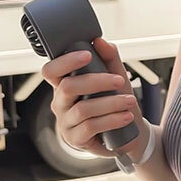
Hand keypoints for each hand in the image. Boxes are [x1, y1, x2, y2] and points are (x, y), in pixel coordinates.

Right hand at [41, 37, 143, 156]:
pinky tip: (126, 116)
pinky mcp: (76, 139)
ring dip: (110, 103)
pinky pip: (90, 127)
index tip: (87, 55)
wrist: (129, 132)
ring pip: (83, 109)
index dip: (65, 61)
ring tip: (130, 101)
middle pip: (68, 87)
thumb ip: (109, 58)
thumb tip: (100, 41)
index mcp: (64, 84)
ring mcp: (66, 122)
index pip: (51, 71)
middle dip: (97, 81)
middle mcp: (60, 102)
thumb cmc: (116, 101)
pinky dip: (112, 120)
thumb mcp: (115, 77)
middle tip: (119, 80)